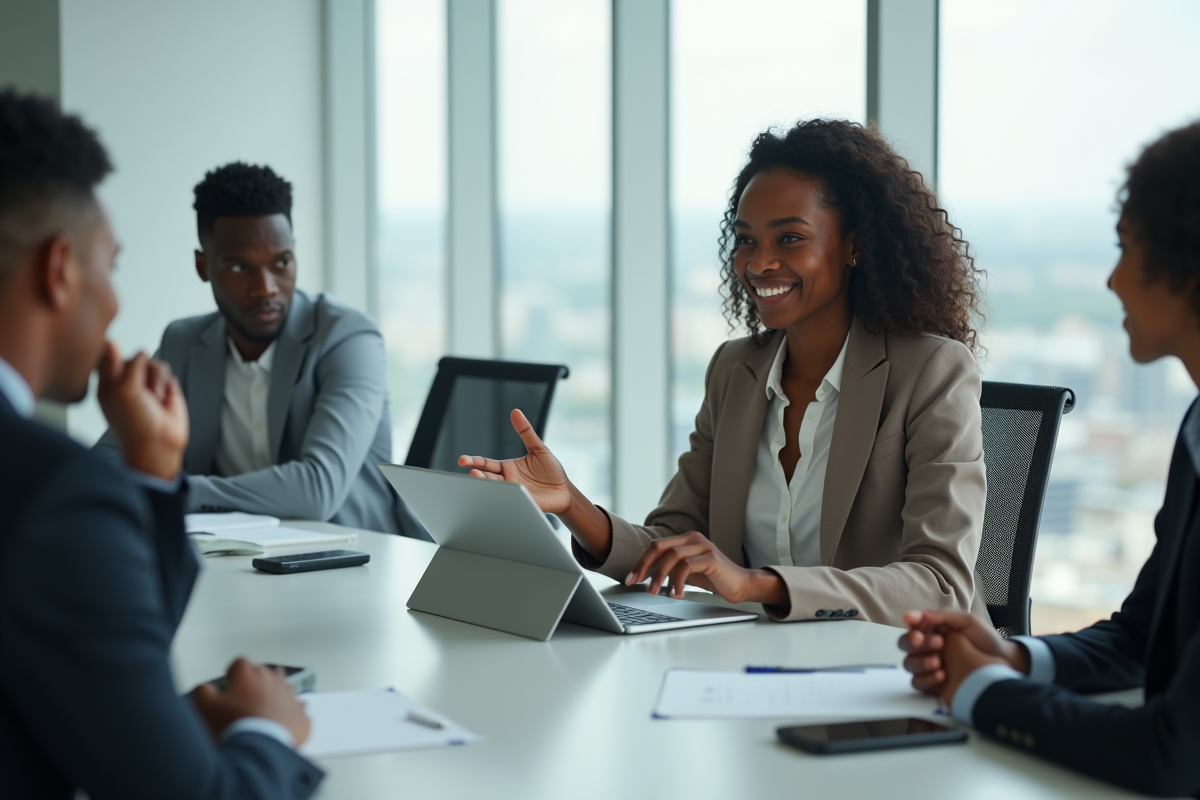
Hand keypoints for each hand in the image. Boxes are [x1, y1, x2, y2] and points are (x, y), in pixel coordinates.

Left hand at [96, 341, 188, 480]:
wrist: (159, 444)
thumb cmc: (136, 424)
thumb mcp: (124, 390)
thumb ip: (130, 365)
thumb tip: (138, 349)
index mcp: (107, 384)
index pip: (109, 357)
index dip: (115, 354)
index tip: (117, 351)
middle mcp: (126, 383)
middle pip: (136, 357)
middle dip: (142, 368)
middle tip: (142, 386)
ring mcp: (146, 386)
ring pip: (154, 363)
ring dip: (157, 377)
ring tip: (155, 395)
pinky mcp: (164, 389)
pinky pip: (168, 373)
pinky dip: (167, 383)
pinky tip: (163, 398)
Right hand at [190, 658, 310, 745]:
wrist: (258, 748)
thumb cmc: (234, 725)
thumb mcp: (207, 707)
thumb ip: (203, 692)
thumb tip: (204, 688)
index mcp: (250, 673)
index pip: (240, 664)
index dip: (233, 674)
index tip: (230, 684)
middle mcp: (273, 679)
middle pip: (264, 674)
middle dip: (255, 684)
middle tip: (244, 701)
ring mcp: (290, 696)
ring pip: (283, 689)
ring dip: (273, 697)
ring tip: (262, 712)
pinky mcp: (301, 714)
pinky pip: (297, 710)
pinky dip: (289, 715)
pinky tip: (280, 724)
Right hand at [458, 409, 569, 513]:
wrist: (565, 490)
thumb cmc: (551, 470)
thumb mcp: (538, 448)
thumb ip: (526, 432)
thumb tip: (516, 412)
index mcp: (508, 467)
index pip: (487, 463)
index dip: (474, 462)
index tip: (462, 460)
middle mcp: (507, 480)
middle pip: (487, 477)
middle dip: (478, 475)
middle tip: (472, 471)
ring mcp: (514, 492)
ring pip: (496, 489)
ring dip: (487, 485)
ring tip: (479, 478)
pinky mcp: (523, 502)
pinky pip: (511, 500)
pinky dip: (504, 497)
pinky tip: (498, 493)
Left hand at [625, 532, 787, 605]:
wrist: (740, 585)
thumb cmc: (713, 579)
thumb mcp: (687, 572)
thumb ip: (670, 569)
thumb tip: (644, 576)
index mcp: (685, 539)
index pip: (656, 546)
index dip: (641, 562)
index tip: (630, 578)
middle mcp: (693, 538)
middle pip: (660, 547)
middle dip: (644, 566)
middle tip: (637, 583)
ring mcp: (703, 546)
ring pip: (672, 556)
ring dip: (659, 576)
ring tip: (656, 592)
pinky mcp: (712, 559)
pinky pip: (687, 567)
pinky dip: (677, 581)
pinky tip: (677, 594)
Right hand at [898, 609, 1029, 695]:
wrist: (1004, 662)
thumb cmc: (985, 639)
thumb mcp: (968, 621)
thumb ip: (943, 616)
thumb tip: (917, 615)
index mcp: (932, 629)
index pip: (912, 627)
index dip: (912, 628)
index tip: (920, 631)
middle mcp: (927, 647)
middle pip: (905, 645)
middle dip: (918, 644)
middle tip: (938, 643)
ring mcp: (928, 665)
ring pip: (909, 664)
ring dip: (920, 662)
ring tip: (939, 663)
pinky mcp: (932, 684)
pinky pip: (917, 683)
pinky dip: (926, 679)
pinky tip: (942, 676)